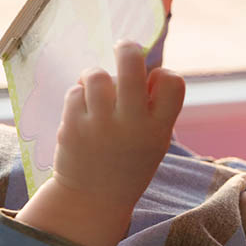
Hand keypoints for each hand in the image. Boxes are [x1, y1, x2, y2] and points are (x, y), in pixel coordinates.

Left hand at [16, 42, 185, 245]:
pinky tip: (83, 110)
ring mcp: (100, 126)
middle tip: (123, 46)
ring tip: (95, 87)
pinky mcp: (72, 128)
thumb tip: (138, 60)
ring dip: (95, 76)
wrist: (92, 200)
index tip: (152, 81)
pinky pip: (75, 92)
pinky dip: (79, 95)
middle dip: (127, 48)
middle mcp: (132, 125)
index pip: (173, 82)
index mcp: (158, 129)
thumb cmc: (127, 163)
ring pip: (97, 76)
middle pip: (132, 65)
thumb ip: (152, 108)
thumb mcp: (153, 141)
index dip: (163, 74)